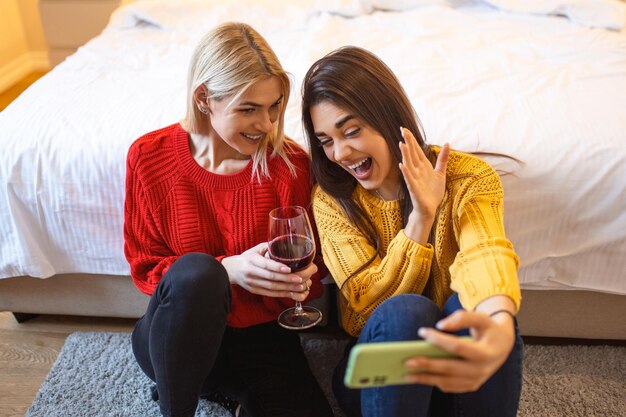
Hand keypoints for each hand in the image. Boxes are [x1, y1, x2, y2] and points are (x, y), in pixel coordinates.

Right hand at [222, 242, 313, 300]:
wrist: (230, 271)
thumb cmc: (246, 259)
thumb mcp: (254, 250)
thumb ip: (268, 246)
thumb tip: (283, 242)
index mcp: (252, 260)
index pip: (266, 264)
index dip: (277, 267)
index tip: (289, 269)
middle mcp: (252, 272)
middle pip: (271, 278)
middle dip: (287, 279)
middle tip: (300, 279)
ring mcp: (253, 283)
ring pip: (272, 287)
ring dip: (287, 288)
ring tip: (300, 286)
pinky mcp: (255, 291)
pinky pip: (270, 294)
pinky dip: (282, 294)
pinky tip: (292, 292)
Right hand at [399, 127, 449, 242]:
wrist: (430, 208)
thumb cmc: (433, 191)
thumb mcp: (440, 172)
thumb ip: (443, 158)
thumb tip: (447, 143)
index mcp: (423, 166)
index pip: (417, 150)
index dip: (412, 140)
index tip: (405, 129)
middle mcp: (417, 171)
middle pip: (412, 154)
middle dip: (408, 142)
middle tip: (402, 130)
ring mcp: (415, 179)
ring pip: (409, 164)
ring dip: (405, 155)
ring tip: (401, 144)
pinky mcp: (414, 189)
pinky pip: (409, 179)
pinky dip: (406, 173)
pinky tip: (402, 165)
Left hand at [403, 310, 514, 392]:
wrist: (502, 345)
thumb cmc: (488, 329)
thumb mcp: (481, 318)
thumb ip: (462, 317)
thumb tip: (440, 325)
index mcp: (486, 352)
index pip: (457, 347)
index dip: (439, 339)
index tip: (421, 331)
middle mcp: (482, 370)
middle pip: (450, 368)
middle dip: (427, 365)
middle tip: (407, 361)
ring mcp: (477, 380)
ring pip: (448, 381)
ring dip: (426, 379)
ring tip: (407, 374)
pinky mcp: (472, 386)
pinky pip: (450, 387)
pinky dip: (435, 383)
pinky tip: (420, 378)